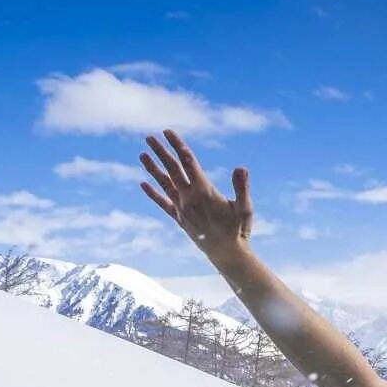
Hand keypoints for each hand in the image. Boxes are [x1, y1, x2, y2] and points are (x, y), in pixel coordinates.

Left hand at [139, 130, 254, 261]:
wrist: (226, 254)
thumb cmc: (238, 229)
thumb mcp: (245, 208)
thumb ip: (242, 187)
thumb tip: (241, 168)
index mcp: (204, 191)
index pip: (188, 163)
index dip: (178, 146)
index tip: (168, 132)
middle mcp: (189, 198)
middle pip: (172, 170)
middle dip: (161, 152)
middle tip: (149, 137)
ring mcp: (181, 209)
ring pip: (164, 184)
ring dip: (153, 169)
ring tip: (142, 154)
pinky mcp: (179, 219)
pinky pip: (162, 203)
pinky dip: (153, 193)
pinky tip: (143, 184)